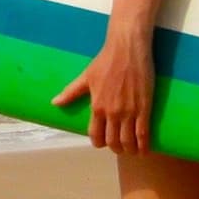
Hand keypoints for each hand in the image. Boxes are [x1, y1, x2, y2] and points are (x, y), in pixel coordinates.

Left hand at [54, 26, 156, 151]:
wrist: (127, 48)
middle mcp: (112, 113)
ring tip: (131, 150)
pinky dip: (143, 145)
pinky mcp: (144, 108)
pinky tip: (144, 150)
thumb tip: (54, 103)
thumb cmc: (106, 60)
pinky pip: (143, 133)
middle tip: (119, 147)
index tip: (103, 143)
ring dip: (129, 149)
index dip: (99, 143)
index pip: (95, 135)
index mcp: (97, 107)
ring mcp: (129, 112)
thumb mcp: (86, 77)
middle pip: (113, 141)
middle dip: (115, 148)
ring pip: (128, 141)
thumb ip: (71, 93)